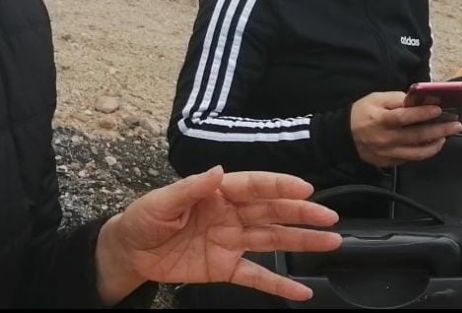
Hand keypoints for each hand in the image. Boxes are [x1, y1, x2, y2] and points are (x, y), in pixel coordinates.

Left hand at [94, 166, 341, 304]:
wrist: (131, 252)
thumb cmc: (143, 218)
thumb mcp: (161, 201)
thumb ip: (190, 188)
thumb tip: (218, 171)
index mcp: (215, 194)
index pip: (252, 186)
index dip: (278, 185)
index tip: (305, 187)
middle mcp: (229, 215)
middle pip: (270, 212)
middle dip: (300, 212)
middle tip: (329, 216)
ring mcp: (230, 242)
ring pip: (272, 240)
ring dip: (301, 241)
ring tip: (331, 242)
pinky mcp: (225, 268)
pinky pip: (256, 276)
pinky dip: (280, 284)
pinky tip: (303, 290)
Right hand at [350, 91, 461, 167]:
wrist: (343, 135)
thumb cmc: (361, 113)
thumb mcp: (375, 99)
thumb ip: (397, 99)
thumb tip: (420, 101)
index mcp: (379, 120)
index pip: (403, 117)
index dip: (421, 113)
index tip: (438, 109)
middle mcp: (384, 139)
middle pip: (416, 136)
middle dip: (439, 130)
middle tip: (455, 125)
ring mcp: (386, 153)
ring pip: (417, 153)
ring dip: (435, 145)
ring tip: (445, 137)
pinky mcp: (388, 163)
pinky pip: (410, 159)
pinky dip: (423, 152)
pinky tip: (430, 144)